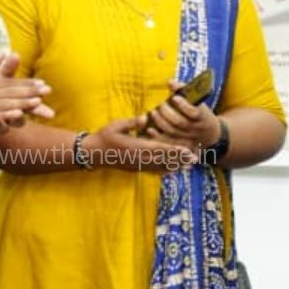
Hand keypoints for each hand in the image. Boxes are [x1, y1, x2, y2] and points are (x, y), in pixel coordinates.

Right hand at [0, 54, 53, 136]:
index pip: (8, 83)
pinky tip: (13, 117)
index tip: (43, 84)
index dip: (26, 84)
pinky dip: (1, 117)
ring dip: (20, 104)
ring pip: (1, 105)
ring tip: (37, 102)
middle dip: (29, 92)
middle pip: (8, 93)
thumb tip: (2, 54)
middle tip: (46, 91)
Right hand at [83, 115, 200, 172]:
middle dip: (180, 159)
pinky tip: (174, 171)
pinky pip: (153, 171)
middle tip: (196, 158)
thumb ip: (132, 122)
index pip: (159, 148)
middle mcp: (139, 158)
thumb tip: (146, 117)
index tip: (187, 150)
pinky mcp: (136, 169)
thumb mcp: (116, 125)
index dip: (174, 150)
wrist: (93, 154)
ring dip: (176, 165)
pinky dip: (165, 171)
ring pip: (161, 166)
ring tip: (190, 165)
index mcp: (136, 147)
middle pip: (164, 159)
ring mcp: (138, 165)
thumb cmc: (104, 136)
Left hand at [140, 88, 222, 150]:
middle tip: (160, 104)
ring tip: (153, 113)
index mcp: (203, 117)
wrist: (212, 135)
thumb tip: (169, 82)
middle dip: (167, 112)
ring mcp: (188, 139)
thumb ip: (185, 91)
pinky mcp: (181, 146)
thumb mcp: (199, 103)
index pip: (194, 112)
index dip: (183, 105)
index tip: (174, 97)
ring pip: (172, 132)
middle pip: (180, 122)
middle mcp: (196, 129)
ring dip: (160, 121)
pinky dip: (157, 136)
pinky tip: (149, 128)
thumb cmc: (202, 114)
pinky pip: (167, 142)